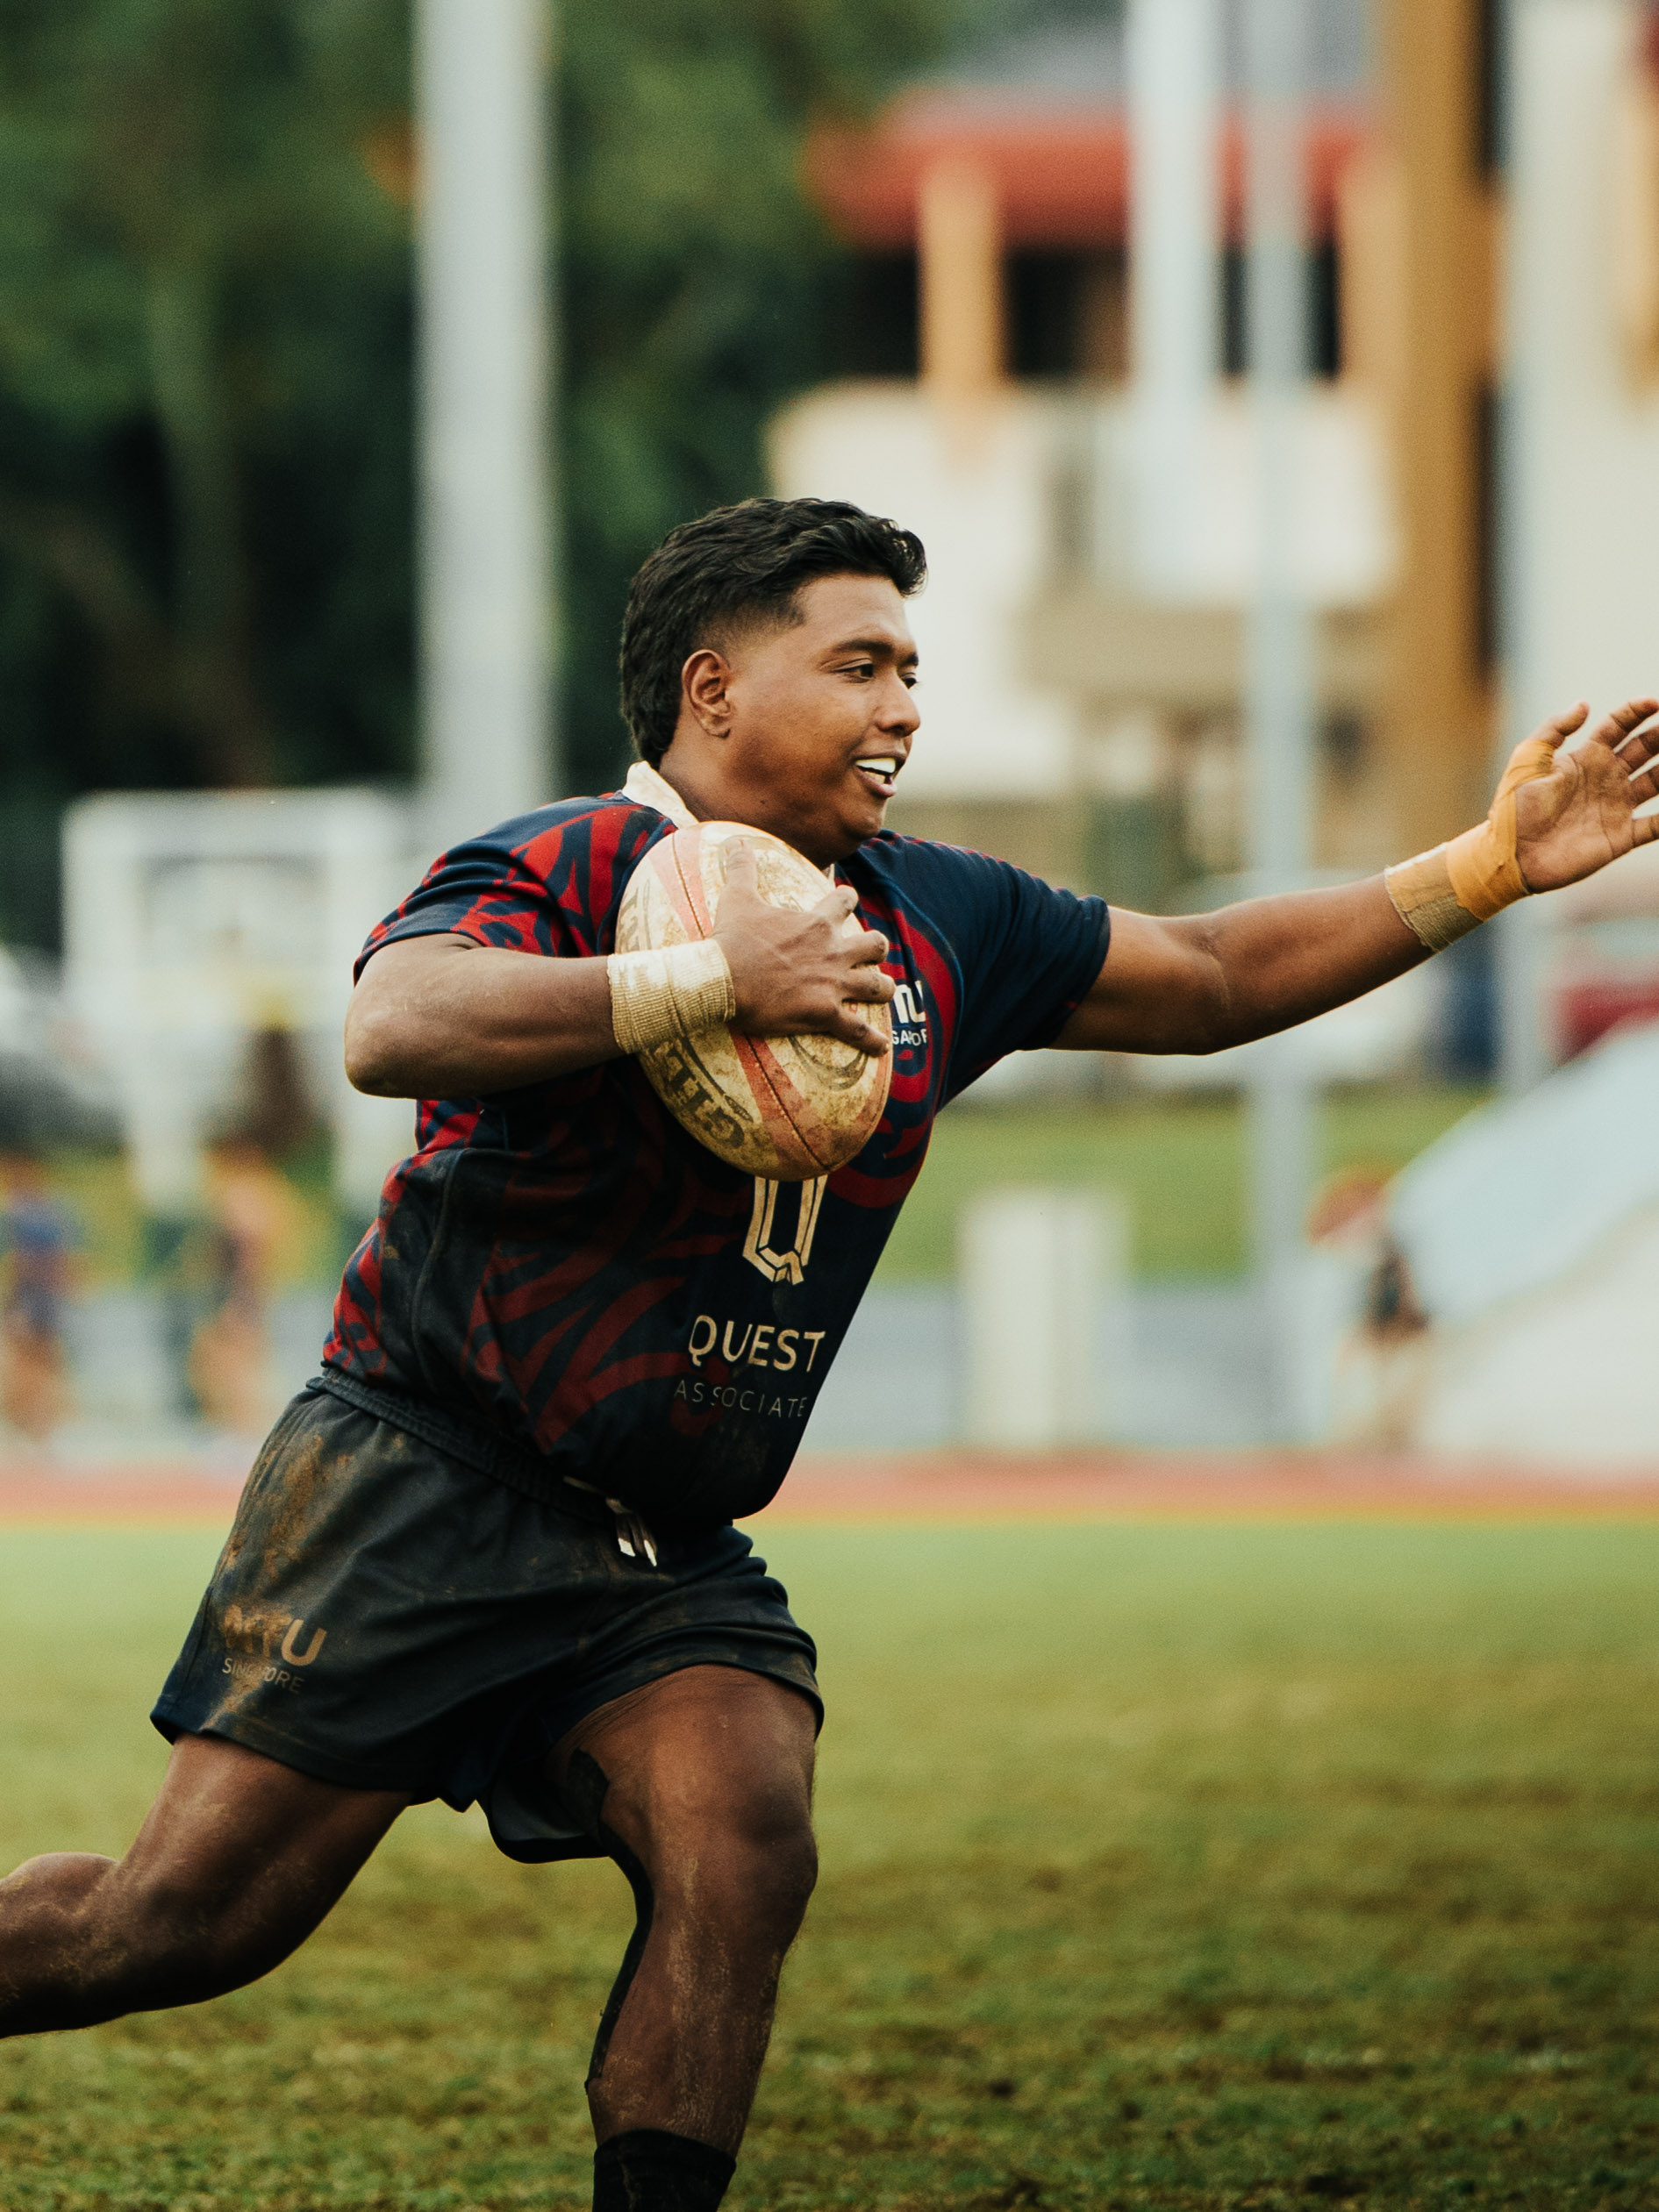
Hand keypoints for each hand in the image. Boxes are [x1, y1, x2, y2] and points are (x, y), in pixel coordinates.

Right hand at [714, 844, 892, 1055]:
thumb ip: (742, 867)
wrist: (723, 979)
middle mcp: (833, 951)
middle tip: (870, 953)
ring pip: (877, 985)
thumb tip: (734, 840)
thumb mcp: (736, 897)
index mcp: (816, 922)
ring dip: (883, 988)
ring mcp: (833, 983)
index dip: (847, 899)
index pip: (845, 901)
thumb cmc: (730, 939)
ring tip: (884, 992)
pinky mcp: (825, 1013)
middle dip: (876, 947)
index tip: (846, 901)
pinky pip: (857, 1029)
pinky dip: (872, 1040)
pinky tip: (882, 1047)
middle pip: (874, 943)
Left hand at [1514, 698, 1658, 892]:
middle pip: (1644, 749)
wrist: (1510, 855)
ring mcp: (1616, 807)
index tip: (1654, 702)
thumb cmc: (1514, 807)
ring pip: (1657, 781)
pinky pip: (1655, 825)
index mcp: (1585, 758)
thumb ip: (1554, 729)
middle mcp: (1606, 779)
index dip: (1636, 712)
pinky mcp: (1620, 837)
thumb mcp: (1527, 761)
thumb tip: (1584, 703)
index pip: (1618, 726)